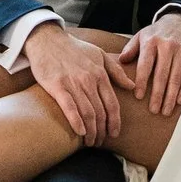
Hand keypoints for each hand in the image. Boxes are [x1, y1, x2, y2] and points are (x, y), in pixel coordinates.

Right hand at [22, 21, 132, 144]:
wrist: (48, 39)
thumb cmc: (74, 48)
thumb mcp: (99, 55)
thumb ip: (116, 71)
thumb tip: (132, 86)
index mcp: (100, 74)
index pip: (112, 104)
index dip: (115, 122)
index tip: (114, 134)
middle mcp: (89, 80)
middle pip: (101, 112)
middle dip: (102, 131)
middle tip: (100, 142)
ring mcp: (73, 83)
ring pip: (87, 113)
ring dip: (91, 131)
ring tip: (90, 142)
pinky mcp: (57, 85)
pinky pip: (70, 107)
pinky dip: (77, 122)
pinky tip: (80, 132)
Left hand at [118, 13, 180, 116]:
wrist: (179, 21)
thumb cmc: (156, 34)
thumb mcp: (140, 36)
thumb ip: (130, 49)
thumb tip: (121, 60)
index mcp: (151, 42)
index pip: (145, 65)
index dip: (142, 82)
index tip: (139, 97)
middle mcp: (167, 44)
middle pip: (162, 75)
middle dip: (157, 95)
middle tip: (154, 110)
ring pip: (176, 77)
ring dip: (171, 97)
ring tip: (165, 111)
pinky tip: (179, 100)